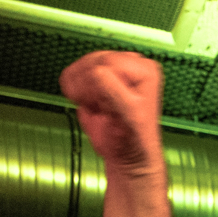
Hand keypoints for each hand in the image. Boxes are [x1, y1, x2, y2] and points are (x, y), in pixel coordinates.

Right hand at [59, 51, 164, 172]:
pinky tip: (89, 105)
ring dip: (80, 89)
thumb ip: (114, 92)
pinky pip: (74, 75)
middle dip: (87, 85)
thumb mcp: (129, 116)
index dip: (96, 81)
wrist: (125, 155)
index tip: (97, 102)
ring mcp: (111, 71)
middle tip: (94, 106)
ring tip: (94, 107)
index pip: (108, 61)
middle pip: (93, 60)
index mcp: (143, 70)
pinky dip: (75, 91)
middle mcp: (128, 66)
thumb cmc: (133, 139)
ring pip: (81, 66)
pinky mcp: (95, 79)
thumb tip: (96, 73)